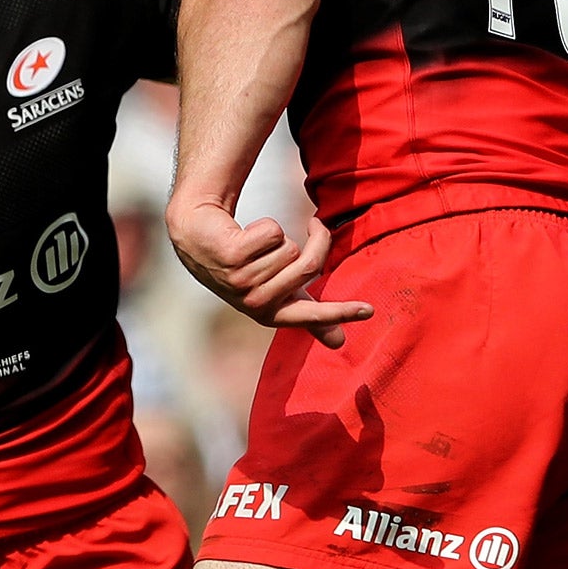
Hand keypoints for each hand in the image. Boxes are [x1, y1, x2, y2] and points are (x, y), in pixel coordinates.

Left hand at [167, 200, 372, 347]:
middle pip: (308, 264)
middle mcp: (256, 303)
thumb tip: (339, 344)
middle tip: (302, 230)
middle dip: (312, 240)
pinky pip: (273, 230)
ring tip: (252, 242)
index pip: (313, 314)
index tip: (369, 310)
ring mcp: (241, 282)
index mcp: (271, 314)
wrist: (198, 233)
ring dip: (276, 235)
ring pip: (289, 245)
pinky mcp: (231, 257)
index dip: (341, 312)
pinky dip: (263, 224)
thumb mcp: (279, 293)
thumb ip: (311, 316)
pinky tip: (239, 234)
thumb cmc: (246, 264)